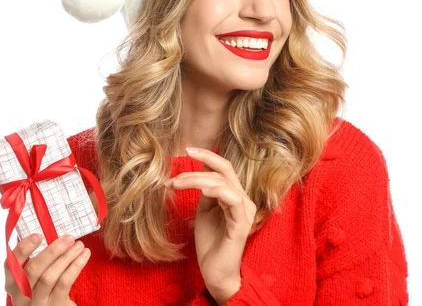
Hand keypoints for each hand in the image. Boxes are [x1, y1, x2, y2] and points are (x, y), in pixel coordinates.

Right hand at [4, 233, 90, 305]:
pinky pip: (64, 284)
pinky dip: (75, 266)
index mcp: (13, 284)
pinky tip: (84, 255)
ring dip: (66, 257)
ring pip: (49, 277)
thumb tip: (56, 235)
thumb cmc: (45, 292)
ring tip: (79, 245)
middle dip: (51, 251)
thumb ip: (39, 261)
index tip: (37, 235)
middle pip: (32, 270)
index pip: (10, 265)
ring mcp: (36, 304)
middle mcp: (21, 296)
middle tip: (68, 237)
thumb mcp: (35, 279)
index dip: (22, 249)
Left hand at [164, 148, 255, 301]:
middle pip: (224, 170)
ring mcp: (245, 211)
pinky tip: (202, 191)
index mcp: (235, 195)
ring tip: (176, 185)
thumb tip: (200, 168)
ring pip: (223, 183)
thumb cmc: (210, 242)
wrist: (215, 272)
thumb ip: (205, 190)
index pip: (224, 167)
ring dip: (196, 180)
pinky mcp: (242, 224)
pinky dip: (216, 191)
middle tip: (177, 169)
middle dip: (198, 166)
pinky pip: (233, 200)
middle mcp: (243, 200)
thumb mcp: (204, 210)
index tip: (187, 150)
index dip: (207, 156)